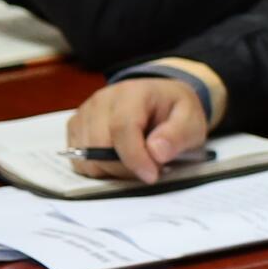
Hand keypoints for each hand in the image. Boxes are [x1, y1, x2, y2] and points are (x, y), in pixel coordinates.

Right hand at [66, 72, 212, 182]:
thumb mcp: (191, 121)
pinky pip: (79, 160)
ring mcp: (85, 113)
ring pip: (87, 157)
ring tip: (137, 163)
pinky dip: (99, 169)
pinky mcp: (76, 128)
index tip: (151, 176)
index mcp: (133, 92)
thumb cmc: (174, 112)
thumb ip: (177, 135)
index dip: (135, 157)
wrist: (160, 100)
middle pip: (99, 146)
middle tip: (150, 170)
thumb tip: (156, 153)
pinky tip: (120, 162)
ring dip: (112, 171)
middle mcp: (102, 100)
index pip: (122, 127)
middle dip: (125, 168)